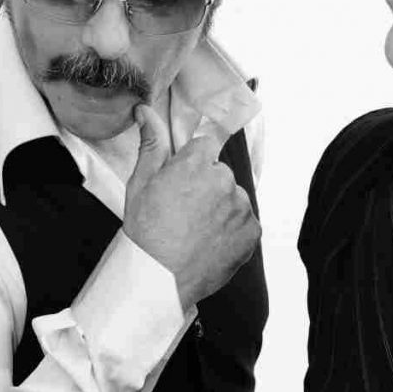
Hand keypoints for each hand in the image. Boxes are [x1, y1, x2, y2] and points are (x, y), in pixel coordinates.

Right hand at [120, 105, 260, 312]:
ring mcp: (241, 207)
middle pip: (220, 173)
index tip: (181, 183)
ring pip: (233, 198)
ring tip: (197, 231)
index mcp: (196, 163)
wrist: (159, 279)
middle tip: (185, 212)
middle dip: (207, 187)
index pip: (205, 146)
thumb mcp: (140, 184)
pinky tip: (211, 242)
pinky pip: (245, 222)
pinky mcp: (252, 231)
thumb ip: (151, 144)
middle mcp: (224, 180)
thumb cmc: (145, 232)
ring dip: (221, 209)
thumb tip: (146, 112)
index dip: (192, 164)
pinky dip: (233, 231)